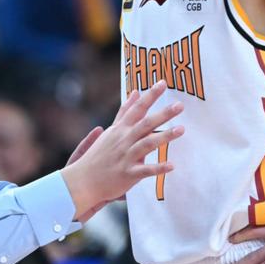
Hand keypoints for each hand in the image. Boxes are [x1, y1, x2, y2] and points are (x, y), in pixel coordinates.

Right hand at [61, 81, 184, 218]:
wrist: (83, 180)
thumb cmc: (99, 155)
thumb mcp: (112, 130)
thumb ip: (125, 112)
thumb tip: (136, 93)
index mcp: (121, 129)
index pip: (137, 108)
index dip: (150, 96)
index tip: (163, 83)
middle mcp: (124, 140)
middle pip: (145, 124)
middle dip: (163, 114)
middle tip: (180, 105)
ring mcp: (126, 157)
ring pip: (147, 144)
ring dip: (164, 136)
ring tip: (181, 129)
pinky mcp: (128, 174)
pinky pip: (145, 171)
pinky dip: (158, 168)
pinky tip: (172, 165)